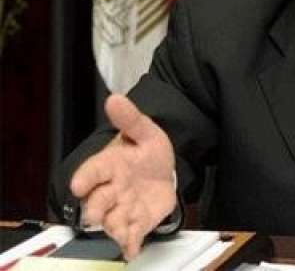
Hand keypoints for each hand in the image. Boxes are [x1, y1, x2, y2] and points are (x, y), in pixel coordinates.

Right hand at [70, 94, 176, 259]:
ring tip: (121, 232)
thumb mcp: (145, 131)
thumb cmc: (146, 151)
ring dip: (115, 228)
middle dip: (95, 209)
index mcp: (109, 165)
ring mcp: (122, 207)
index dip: (86, 178)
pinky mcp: (137, 221)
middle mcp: (110, 189)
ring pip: (111, 222)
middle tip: (98, 214)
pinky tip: (133, 248)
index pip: (93, 170)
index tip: (79, 184)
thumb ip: (130, 118)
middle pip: (96, 202)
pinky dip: (130, 243)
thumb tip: (115, 98)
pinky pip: (130, 235)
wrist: (163, 169)